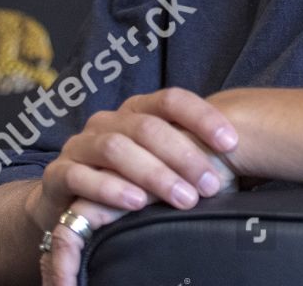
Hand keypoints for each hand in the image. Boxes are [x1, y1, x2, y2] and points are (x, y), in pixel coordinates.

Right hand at [28, 88, 240, 284]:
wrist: (67, 203)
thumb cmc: (126, 180)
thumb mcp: (159, 162)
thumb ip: (189, 151)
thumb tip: (243, 154)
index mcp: (137, 111)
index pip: (172, 99)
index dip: (202, 117)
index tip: (232, 143)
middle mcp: (109, 121)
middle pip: (148, 126)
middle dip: (184, 155)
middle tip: (212, 184)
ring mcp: (81, 145)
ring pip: (117, 148)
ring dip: (154, 174)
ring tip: (183, 198)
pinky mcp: (59, 174)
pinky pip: (82, 176)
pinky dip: (111, 189)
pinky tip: (136, 203)